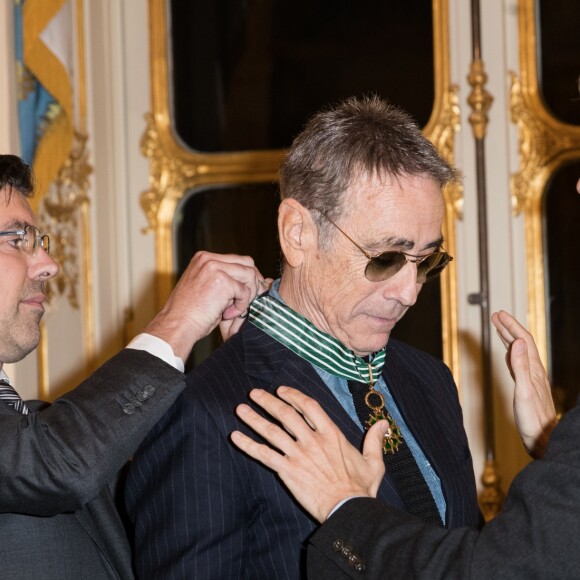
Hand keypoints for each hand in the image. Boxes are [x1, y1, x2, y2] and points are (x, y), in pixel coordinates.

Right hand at [144, 251, 267, 359]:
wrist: (177, 325)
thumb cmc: (189, 313)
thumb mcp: (205, 287)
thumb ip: (223, 279)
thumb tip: (250, 281)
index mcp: (204, 258)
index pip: (237, 260)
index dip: (248, 276)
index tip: (250, 291)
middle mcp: (209, 259)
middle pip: (247, 263)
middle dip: (253, 282)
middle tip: (249, 301)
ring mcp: (215, 268)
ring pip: (250, 275)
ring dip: (247, 295)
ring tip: (233, 309)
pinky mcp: (223, 281)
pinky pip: (245, 292)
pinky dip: (241, 306)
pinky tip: (227, 314)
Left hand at [231, 386, 386, 522]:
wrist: (348, 510)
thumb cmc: (361, 488)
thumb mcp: (374, 461)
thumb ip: (374, 439)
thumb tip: (383, 423)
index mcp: (331, 433)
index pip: (308, 406)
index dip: (293, 395)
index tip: (281, 390)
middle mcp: (312, 439)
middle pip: (286, 414)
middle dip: (268, 401)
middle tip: (254, 393)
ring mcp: (298, 454)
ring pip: (271, 431)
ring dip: (254, 418)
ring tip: (240, 409)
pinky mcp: (287, 470)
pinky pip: (263, 454)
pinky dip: (248, 444)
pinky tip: (235, 436)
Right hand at [491, 310, 556, 457]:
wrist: (543, 439)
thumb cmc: (533, 420)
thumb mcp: (524, 391)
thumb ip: (520, 366)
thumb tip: (517, 342)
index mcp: (533, 370)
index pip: (522, 340)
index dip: (511, 325)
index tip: (499, 315)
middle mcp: (534, 371)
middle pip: (521, 342)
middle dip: (509, 327)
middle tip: (496, 316)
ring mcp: (531, 378)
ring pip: (519, 352)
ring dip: (509, 338)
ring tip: (499, 328)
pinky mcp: (527, 386)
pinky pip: (517, 363)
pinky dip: (510, 353)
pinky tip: (507, 354)